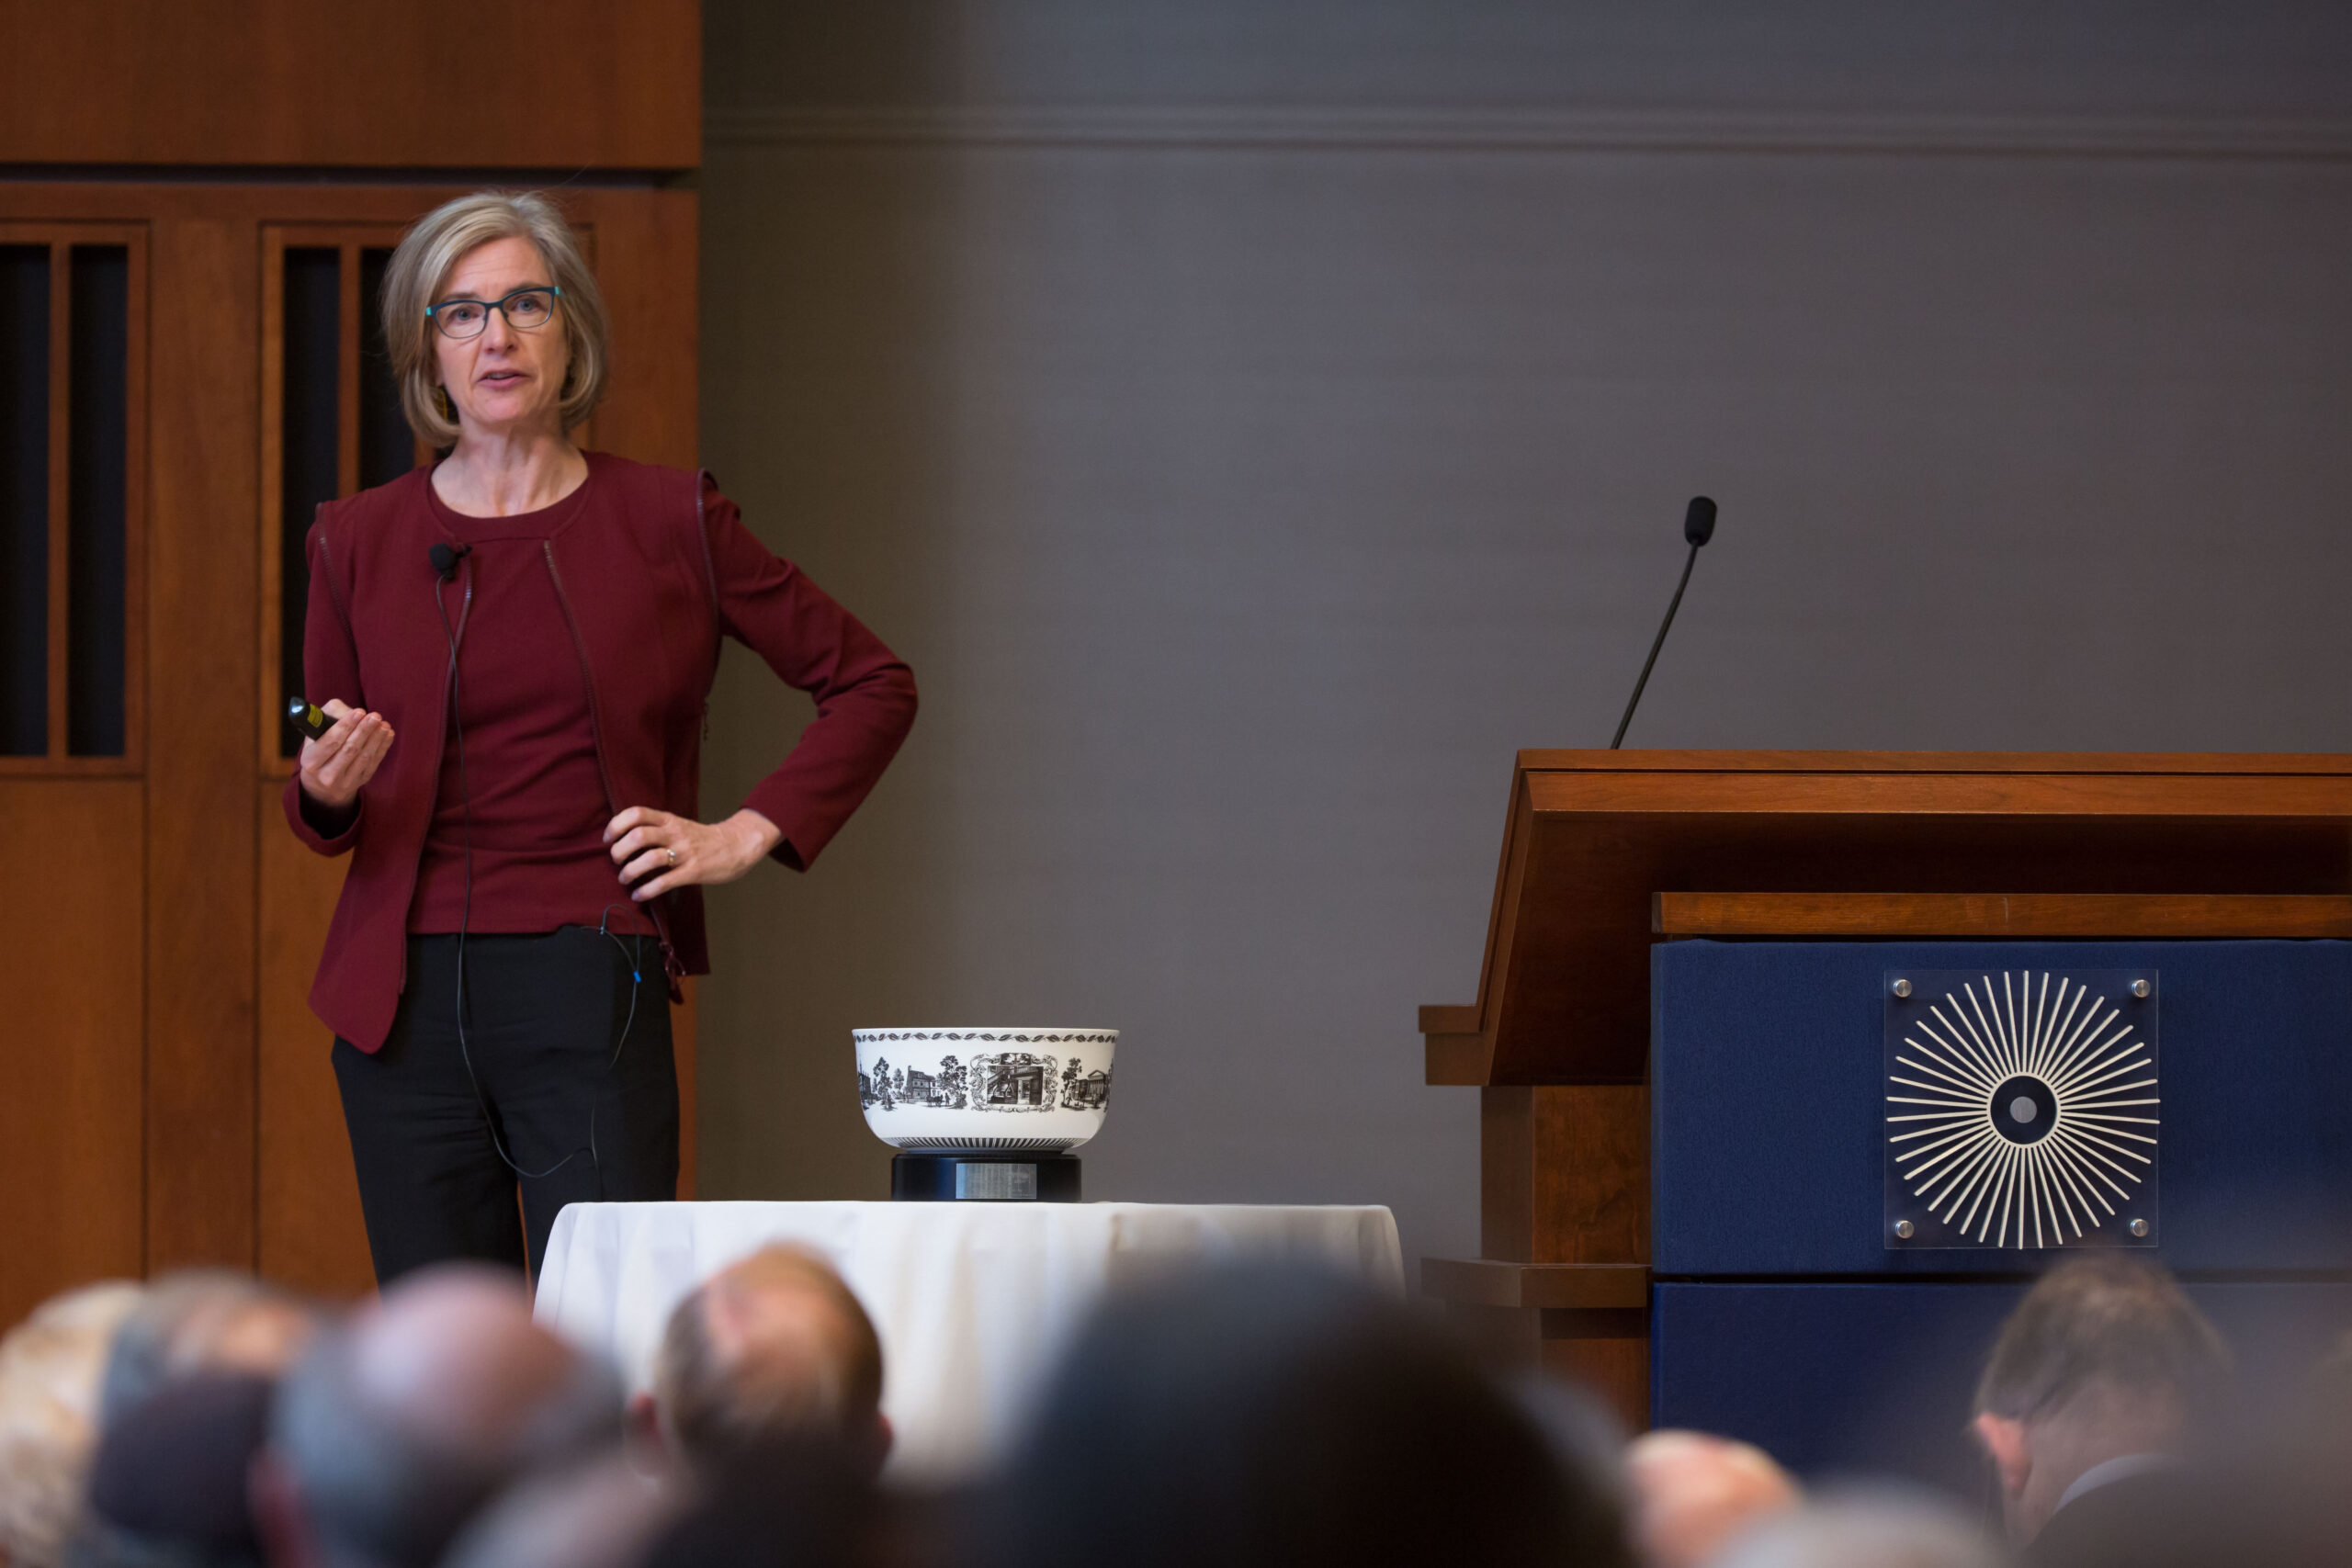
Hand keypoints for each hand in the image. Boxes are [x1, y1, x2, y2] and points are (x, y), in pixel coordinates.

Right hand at [298, 699, 394, 811]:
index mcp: (310, 760)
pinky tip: (388, 734)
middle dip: (364, 730)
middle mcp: (326, 774)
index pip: (330, 741)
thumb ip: (330, 718)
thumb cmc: (319, 751)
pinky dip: (382, 747)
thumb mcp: (314, 735)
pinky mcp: (359, 782)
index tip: (359, 711)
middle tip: (375, 716)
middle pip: (349, 749)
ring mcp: (344, 782)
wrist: (322, 785)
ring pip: (363, 757)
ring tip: (384, 724)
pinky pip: (373, 763)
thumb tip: (353, 712)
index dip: (346, 725)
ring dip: (376, 738)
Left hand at [605, 806, 781, 900]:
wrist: (738, 845)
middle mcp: (675, 833)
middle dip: (619, 851)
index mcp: (669, 820)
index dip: (616, 825)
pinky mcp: (693, 871)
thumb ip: (657, 829)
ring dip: (630, 871)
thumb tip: (625, 840)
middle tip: (616, 861)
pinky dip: (646, 890)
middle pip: (638, 836)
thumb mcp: (680, 825)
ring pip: (649, 858)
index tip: (609, 839)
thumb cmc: (704, 839)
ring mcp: (685, 852)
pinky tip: (639, 895)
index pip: (637, 813)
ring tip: (625, 879)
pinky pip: (664, 881)